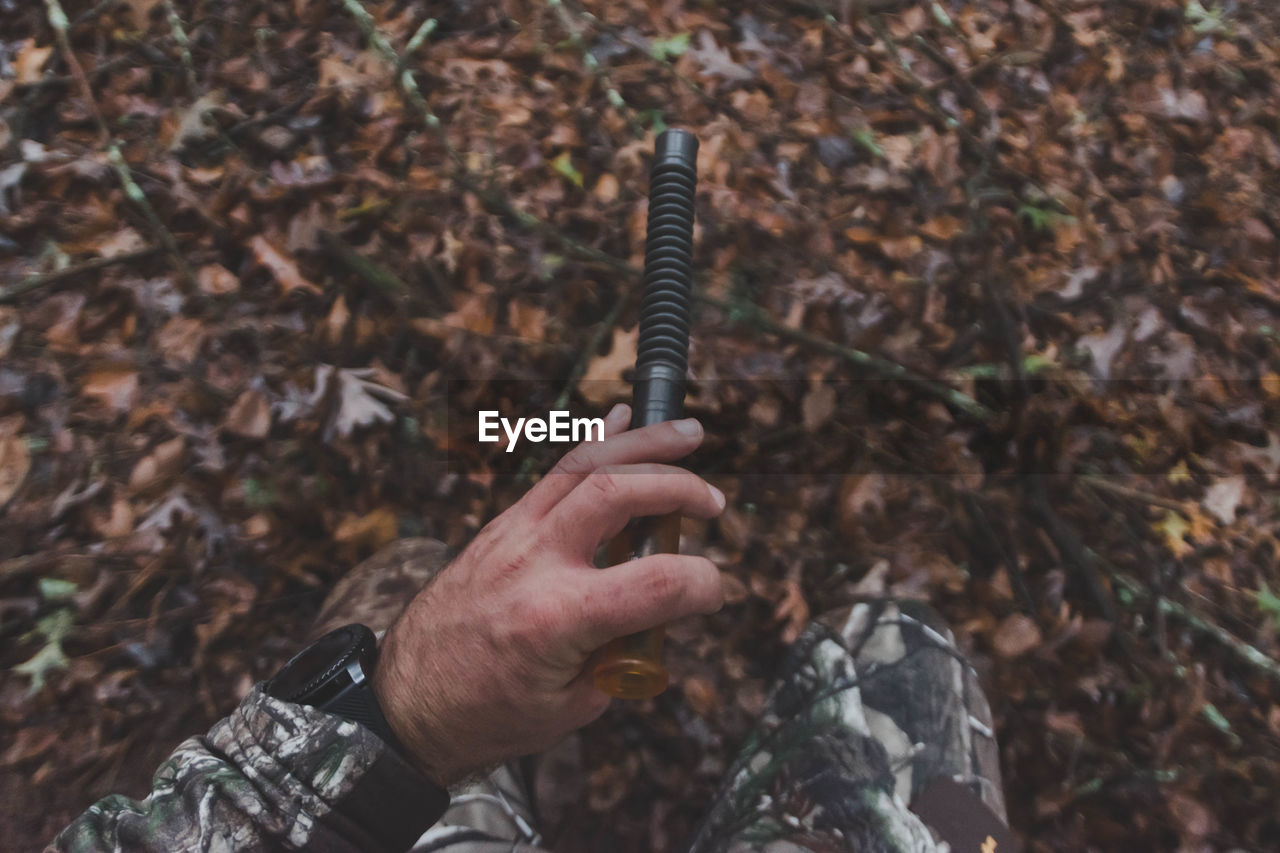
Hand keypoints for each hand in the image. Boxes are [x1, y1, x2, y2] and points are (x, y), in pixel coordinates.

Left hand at [372, 404, 725, 785]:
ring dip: (642, 444)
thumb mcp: (574, 704)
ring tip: (688, 434)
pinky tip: (623, 422)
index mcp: (556, 619)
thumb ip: (624, 651)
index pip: (656, 582)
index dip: (703, 585)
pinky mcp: (502, 526)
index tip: (714, 593)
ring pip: (583, 466)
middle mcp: (533, 563)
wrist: (407, 702)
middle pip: (618, 495)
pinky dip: (595, 446)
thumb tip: (657, 609)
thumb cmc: (489, 714)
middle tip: (714, 503)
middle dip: (677, 488)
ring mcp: (512, 536)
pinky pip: (554, 474)